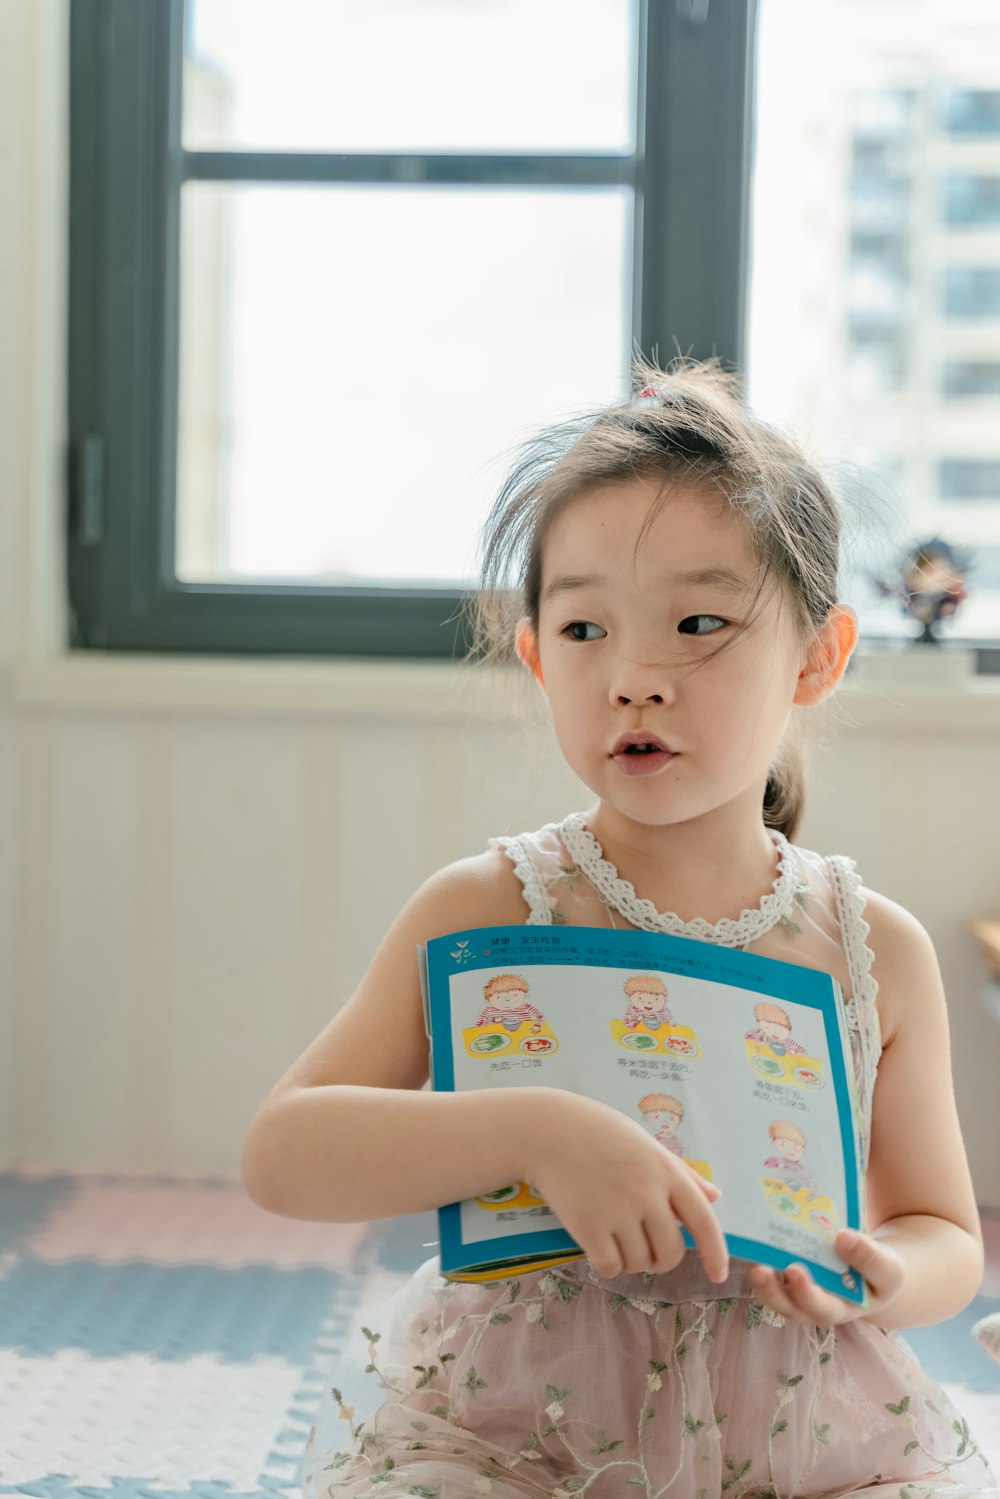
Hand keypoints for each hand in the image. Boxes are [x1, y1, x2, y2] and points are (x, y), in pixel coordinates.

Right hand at [523, 1091, 728, 1283]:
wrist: (548, 1130)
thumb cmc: (600, 1133)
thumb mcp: (647, 1144)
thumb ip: (683, 1173)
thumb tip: (715, 1197)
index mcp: (666, 1171)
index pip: (704, 1222)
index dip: (715, 1253)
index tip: (718, 1275)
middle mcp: (647, 1194)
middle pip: (671, 1252)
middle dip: (662, 1260)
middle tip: (647, 1249)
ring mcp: (617, 1211)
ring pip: (640, 1263)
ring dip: (632, 1261)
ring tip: (616, 1237)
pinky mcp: (588, 1227)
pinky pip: (610, 1267)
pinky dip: (608, 1265)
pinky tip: (599, 1247)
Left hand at [747, 1228, 905, 1325]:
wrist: (872, 1272)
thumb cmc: (880, 1273)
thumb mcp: (888, 1268)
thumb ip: (870, 1257)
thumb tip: (842, 1238)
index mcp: (843, 1309)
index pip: (823, 1306)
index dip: (807, 1292)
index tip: (796, 1271)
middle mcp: (816, 1308)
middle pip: (792, 1306)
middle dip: (776, 1289)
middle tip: (765, 1268)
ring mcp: (798, 1295)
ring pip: (775, 1295)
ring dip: (761, 1280)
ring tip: (751, 1259)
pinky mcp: (785, 1279)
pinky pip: (769, 1275)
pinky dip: (757, 1260)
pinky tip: (749, 1239)